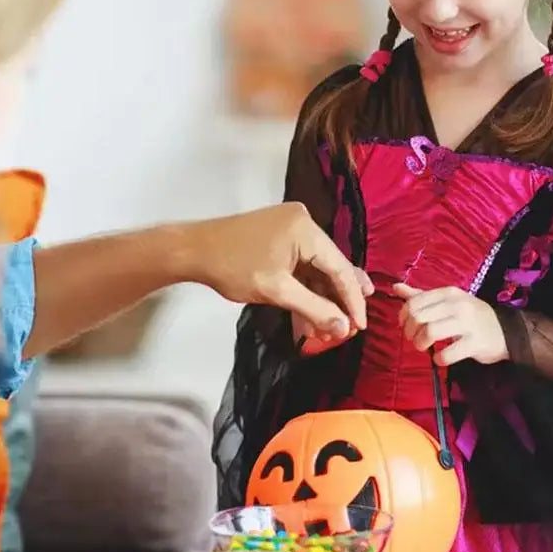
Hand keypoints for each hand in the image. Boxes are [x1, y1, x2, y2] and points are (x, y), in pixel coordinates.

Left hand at [192, 203, 368, 336]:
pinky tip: (310, 313)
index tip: (360, 326)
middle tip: (354, 325)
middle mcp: (304, 222)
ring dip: (321, 297)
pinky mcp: (280, 236)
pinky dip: (305, 288)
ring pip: (316, 268)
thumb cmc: (232, 267)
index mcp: (306, 229)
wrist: (192, 250)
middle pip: (331, 266)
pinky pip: (301, 264)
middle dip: (339, 299)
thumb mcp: (276, 291)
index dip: (352, 300)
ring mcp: (291, 227)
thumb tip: (344, 328)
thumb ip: (314, 309)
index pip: (340, 267)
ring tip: (331, 326)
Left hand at [393, 283, 507, 365]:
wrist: (506, 331)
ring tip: (424, 348)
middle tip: (414, 339)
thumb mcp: (448, 301)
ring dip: (421, 344)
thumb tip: (395, 288)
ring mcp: (467, 324)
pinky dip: (439, 359)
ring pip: (430, 332)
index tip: (406, 326)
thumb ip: (421, 295)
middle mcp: (457, 305)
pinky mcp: (475, 344)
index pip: (414, 302)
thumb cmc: (470, 316)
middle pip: (419, 317)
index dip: (403, 317)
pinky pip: (448, 354)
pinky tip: (440, 358)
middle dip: (410, 332)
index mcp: (448, 293)